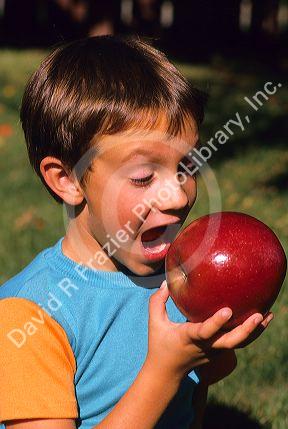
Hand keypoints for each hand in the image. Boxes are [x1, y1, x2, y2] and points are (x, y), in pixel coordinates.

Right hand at [145, 281, 273, 382]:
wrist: (167, 372)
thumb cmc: (160, 344)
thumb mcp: (154, 323)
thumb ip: (157, 302)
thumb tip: (166, 282)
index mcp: (190, 338)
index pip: (205, 331)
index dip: (217, 322)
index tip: (228, 310)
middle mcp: (206, 346)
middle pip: (231, 341)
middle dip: (247, 330)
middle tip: (260, 315)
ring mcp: (215, 351)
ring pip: (239, 343)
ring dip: (256, 331)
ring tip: (269, 315)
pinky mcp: (220, 352)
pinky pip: (238, 342)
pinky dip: (251, 333)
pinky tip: (262, 319)